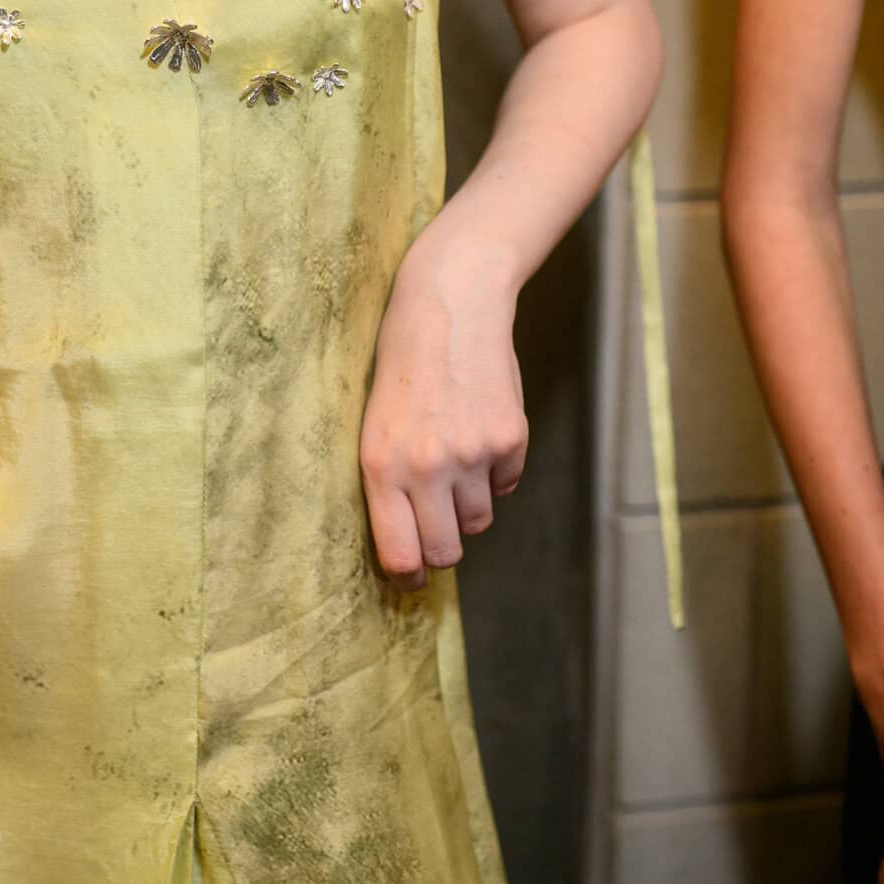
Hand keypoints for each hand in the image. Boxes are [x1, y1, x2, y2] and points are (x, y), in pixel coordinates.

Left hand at [357, 243, 526, 590]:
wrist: (451, 304)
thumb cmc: (402, 362)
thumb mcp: (373, 422)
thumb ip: (388, 481)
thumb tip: (408, 543)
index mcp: (381, 465)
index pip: (400, 553)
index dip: (408, 575)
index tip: (411, 579)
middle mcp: (426, 466)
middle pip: (446, 550)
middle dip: (443, 548)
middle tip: (438, 530)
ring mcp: (473, 454)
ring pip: (479, 520)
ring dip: (468, 504)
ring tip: (454, 459)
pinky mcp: (510, 439)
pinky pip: (506, 484)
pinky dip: (496, 471)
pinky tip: (478, 431)